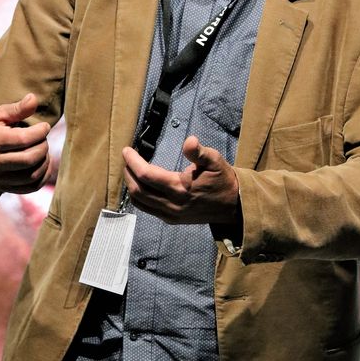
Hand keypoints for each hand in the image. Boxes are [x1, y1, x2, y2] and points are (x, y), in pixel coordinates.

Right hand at [0, 93, 50, 194]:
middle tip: (43, 139)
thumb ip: (17, 108)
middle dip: (43, 147)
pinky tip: (42, 163)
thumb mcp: (0, 115)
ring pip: (32, 175)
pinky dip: (43, 176)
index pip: (23, 139)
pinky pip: (32, 187)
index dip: (40, 132)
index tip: (45, 126)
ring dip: (45, 161)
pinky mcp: (5, 188)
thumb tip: (33, 99)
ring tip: (42, 149)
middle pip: (29, 159)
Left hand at [122, 136, 239, 223]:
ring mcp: (171, 214)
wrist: (233, 206)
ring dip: (131, 185)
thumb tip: (189, 141)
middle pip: (138, 190)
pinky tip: (140, 186)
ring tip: (129, 170)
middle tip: (126, 159)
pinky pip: (148, 209)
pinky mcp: (172, 219)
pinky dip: (139, 197)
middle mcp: (172, 204)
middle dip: (128, 173)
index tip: (127, 150)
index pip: (147, 175)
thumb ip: (199, 152)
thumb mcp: (215, 160)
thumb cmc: (222, 179)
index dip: (133, 161)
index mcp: (180, 188)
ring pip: (140, 202)